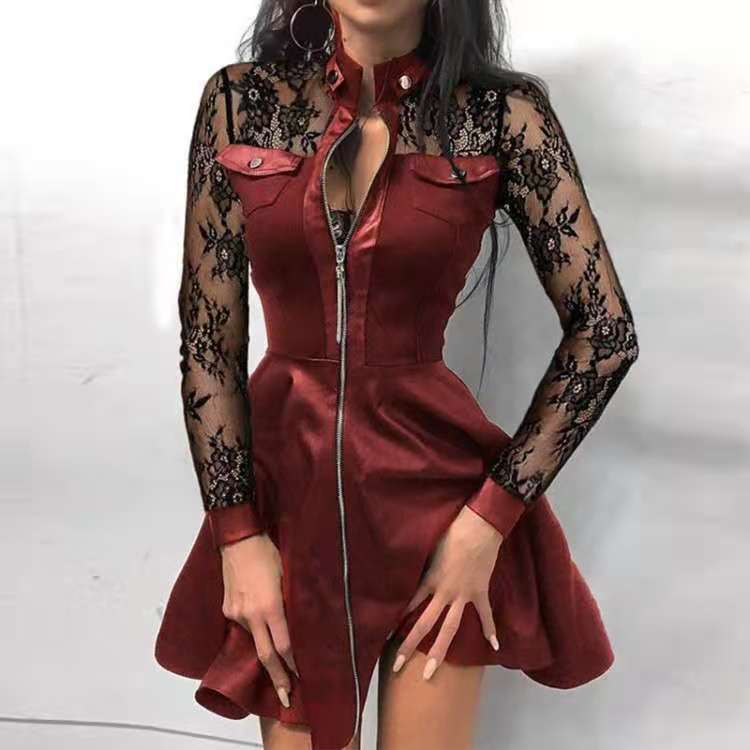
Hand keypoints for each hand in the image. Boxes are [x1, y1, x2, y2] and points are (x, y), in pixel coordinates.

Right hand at [219, 532, 297, 707]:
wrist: (238, 540)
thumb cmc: (269, 553)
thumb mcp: (287, 576)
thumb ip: (290, 602)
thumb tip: (298, 623)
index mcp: (271, 607)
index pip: (284, 645)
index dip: (294, 664)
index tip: (302, 678)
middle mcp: (252, 615)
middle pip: (266, 655)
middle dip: (278, 678)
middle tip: (287, 698)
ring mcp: (237, 614)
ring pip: (254, 638)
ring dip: (265, 646)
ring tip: (276, 652)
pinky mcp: (227, 609)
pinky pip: (243, 624)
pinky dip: (254, 627)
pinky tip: (259, 620)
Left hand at [392, 505, 503, 679]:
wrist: (478, 528)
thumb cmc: (451, 531)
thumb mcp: (429, 548)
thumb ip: (421, 565)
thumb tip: (408, 569)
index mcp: (429, 580)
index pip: (408, 605)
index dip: (396, 620)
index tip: (384, 636)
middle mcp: (443, 592)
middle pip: (424, 624)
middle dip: (409, 645)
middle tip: (397, 666)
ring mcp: (463, 595)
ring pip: (450, 628)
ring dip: (439, 651)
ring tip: (430, 672)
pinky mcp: (479, 592)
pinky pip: (485, 613)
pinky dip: (490, 628)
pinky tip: (494, 645)